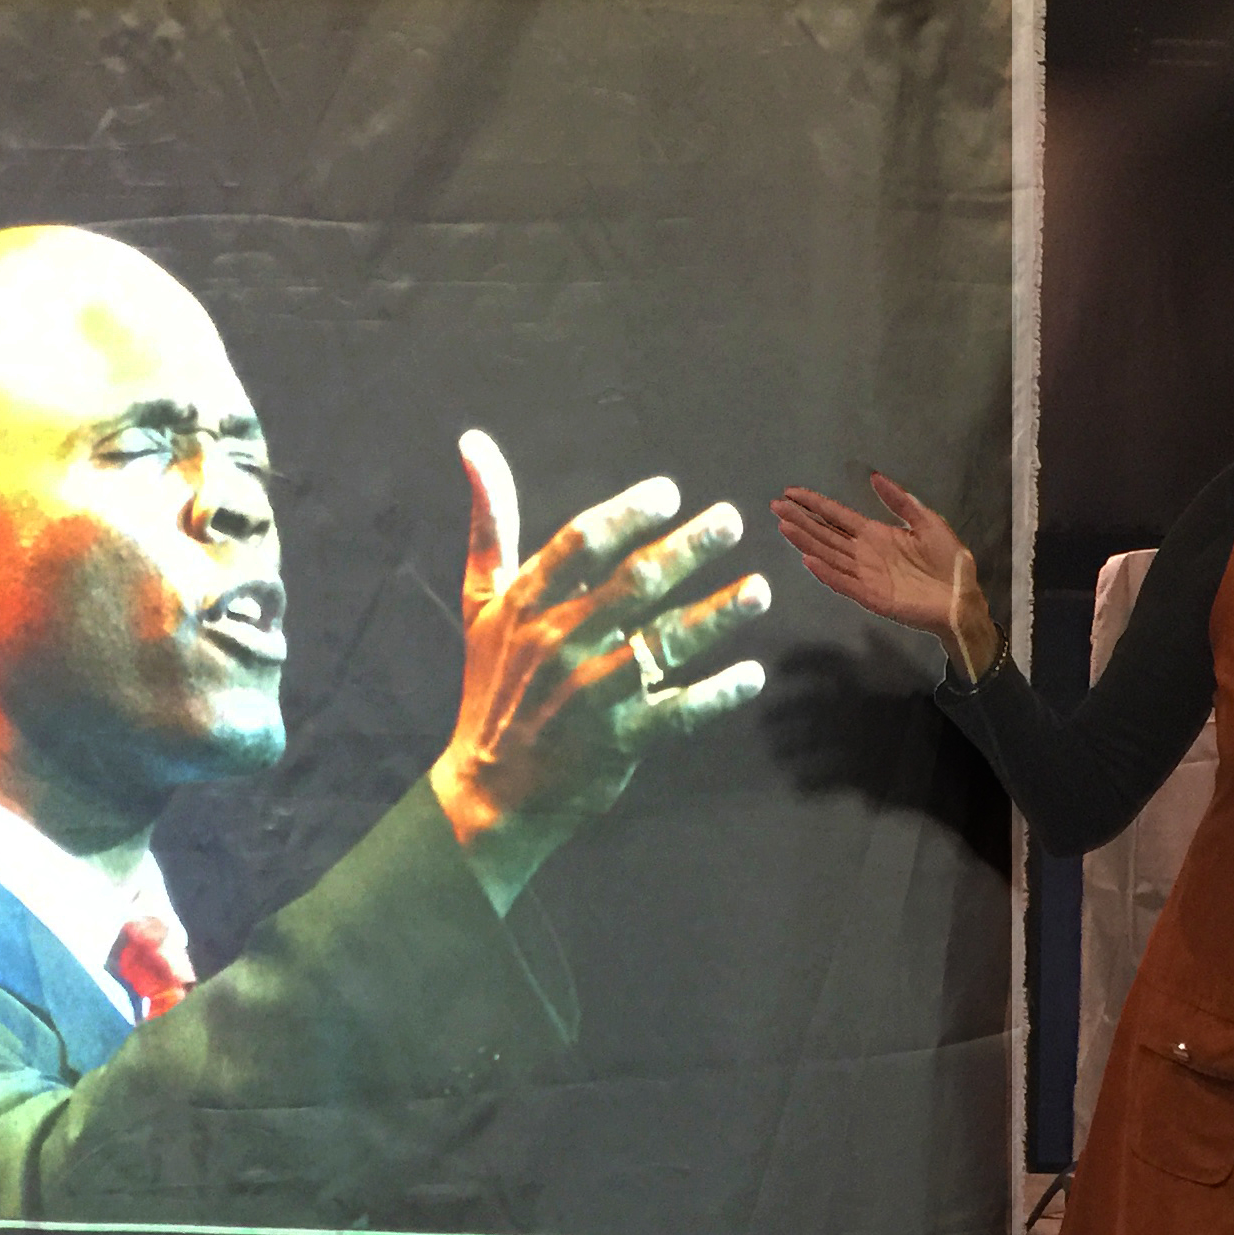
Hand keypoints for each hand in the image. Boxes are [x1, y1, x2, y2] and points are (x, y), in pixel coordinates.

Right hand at [431, 429, 769, 912]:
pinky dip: (715, 696)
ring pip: (661, 646)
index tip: (668, 493)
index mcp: (528, 605)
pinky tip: (750, 675)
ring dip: (714, 617)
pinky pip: (676, 713)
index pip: (579, 546)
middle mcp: (559, 644)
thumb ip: (490, 524)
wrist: (491, 790)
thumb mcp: (483, 603)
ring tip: (759, 590)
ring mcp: (591, 695)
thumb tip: (474, 444)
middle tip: (730, 522)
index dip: (625, 516)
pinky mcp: (618, 742)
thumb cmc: (495, 685)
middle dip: (683, 552)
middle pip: (631, 587)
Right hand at [770, 472, 998, 678]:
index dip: (814, 504)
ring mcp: (865, 576)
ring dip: (806, 542)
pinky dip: (827, 573)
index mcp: (875, 535)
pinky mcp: (872, 597)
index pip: (837, 516)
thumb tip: (875, 477)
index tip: (791, 493)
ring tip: (784, 526)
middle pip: (825, 534)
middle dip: (801, 520)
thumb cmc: (949, 562)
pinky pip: (844, 583)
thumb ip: (901, 501)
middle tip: (775, 506)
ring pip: (829, 555)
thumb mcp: (927, 522)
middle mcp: (864, 554)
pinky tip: (809, 560)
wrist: (962, 598)